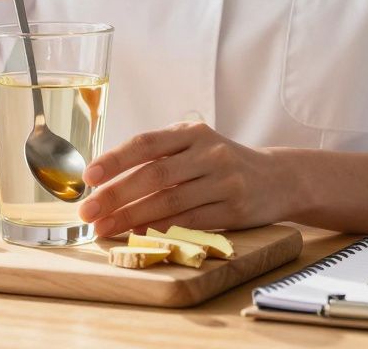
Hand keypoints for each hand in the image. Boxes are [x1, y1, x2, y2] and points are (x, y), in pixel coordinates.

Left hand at [76, 121, 287, 235]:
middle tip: (88, 210)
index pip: (146, 143)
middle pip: (154, 175)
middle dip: (116, 195)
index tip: (89, 176)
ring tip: (104, 228)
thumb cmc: (222, 163)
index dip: (115, 159)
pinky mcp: (235, 209)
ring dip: (132, 217)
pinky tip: (139, 234)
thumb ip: (160, 155)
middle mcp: (209, 153)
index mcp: (192, 132)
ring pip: (170, 201)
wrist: (279, 178)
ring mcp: (224, 181)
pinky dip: (161, 228)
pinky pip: (191, 221)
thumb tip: (106, 179)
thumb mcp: (196, 146)